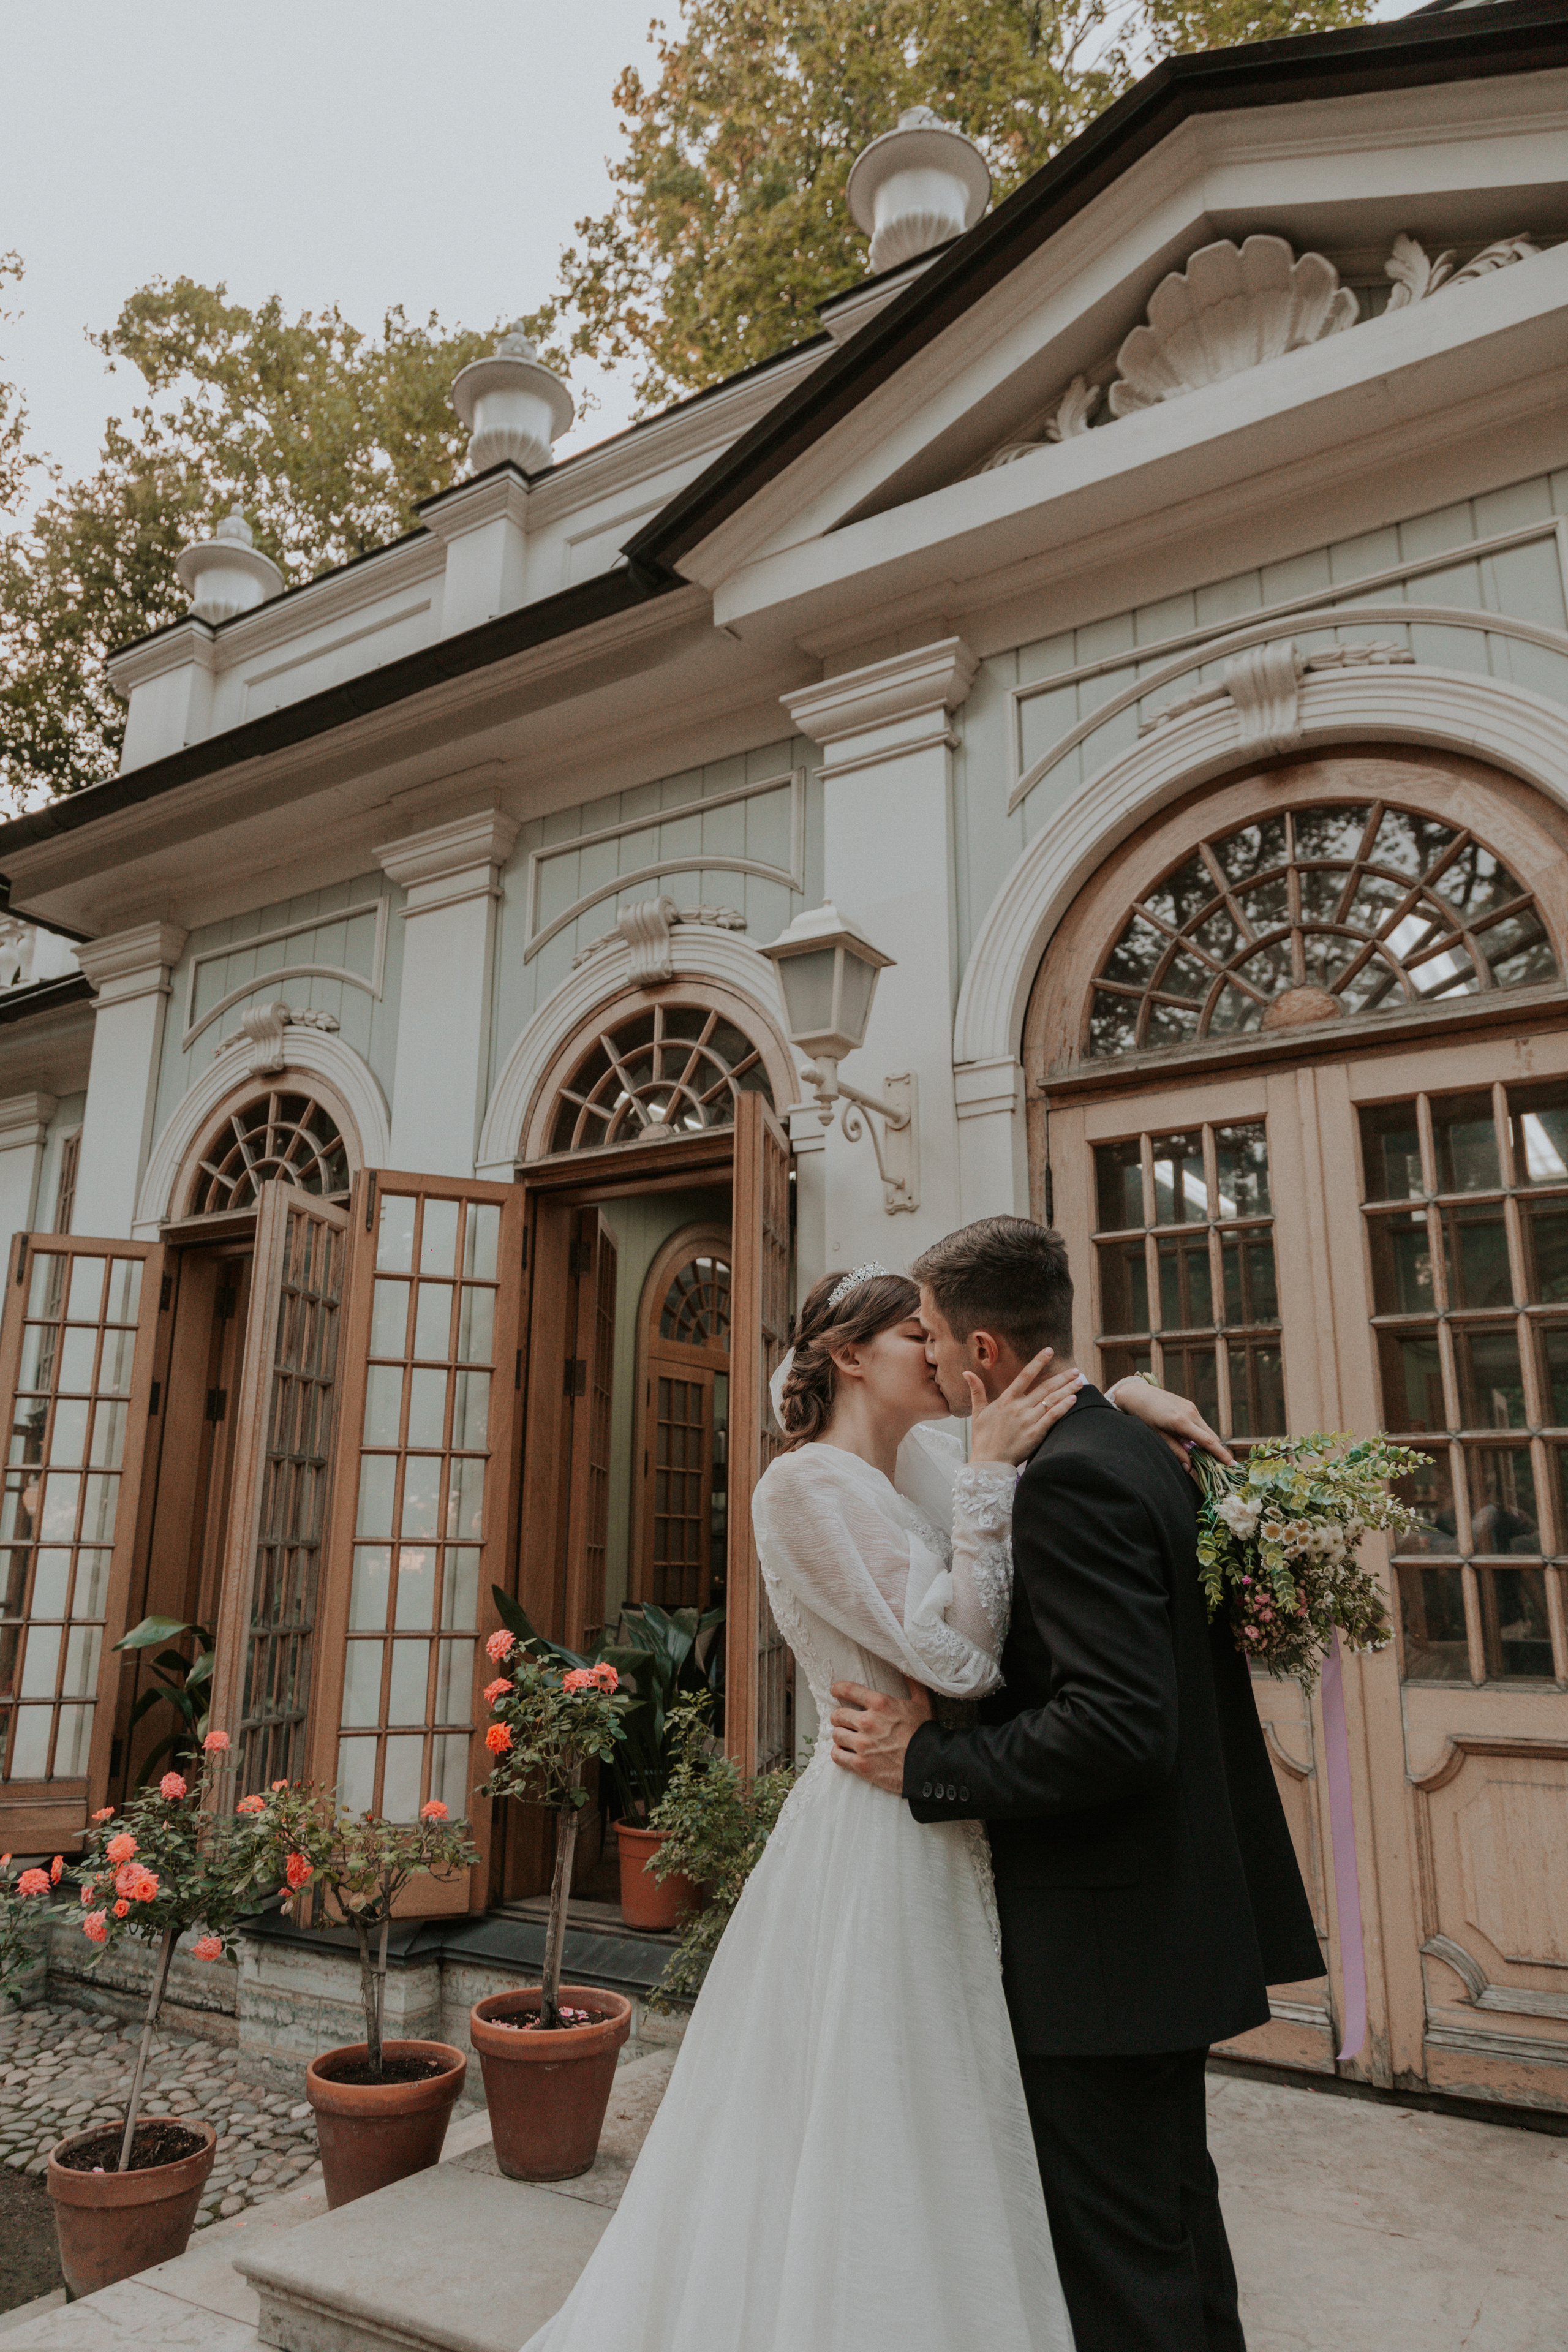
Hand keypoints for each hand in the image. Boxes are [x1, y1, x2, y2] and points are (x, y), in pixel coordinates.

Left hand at [829, 1678, 932, 1792]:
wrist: (929, 1765)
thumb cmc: (926, 1733)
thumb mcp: (922, 1703)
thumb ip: (912, 1684)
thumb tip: (907, 1668)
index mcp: (880, 1704)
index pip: (848, 1690)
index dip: (838, 1689)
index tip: (834, 1690)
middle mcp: (868, 1722)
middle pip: (838, 1715)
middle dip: (839, 1717)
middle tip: (844, 1721)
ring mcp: (863, 1744)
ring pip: (836, 1735)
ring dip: (840, 1735)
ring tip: (846, 1737)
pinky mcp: (861, 1764)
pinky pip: (837, 1755)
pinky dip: (839, 1753)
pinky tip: (844, 1752)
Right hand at [968, 1351, 1082, 1466]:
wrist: (989, 1462)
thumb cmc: (983, 1439)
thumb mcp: (977, 1413)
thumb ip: (976, 1391)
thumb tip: (966, 1372)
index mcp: (1006, 1400)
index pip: (1025, 1376)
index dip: (1038, 1362)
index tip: (1049, 1351)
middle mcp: (1019, 1407)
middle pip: (1044, 1387)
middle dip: (1061, 1377)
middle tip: (1074, 1370)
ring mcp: (1028, 1420)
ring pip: (1051, 1400)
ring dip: (1067, 1390)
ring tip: (1079, 1381)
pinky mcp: (1035, 1434)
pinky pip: (1053, 1417)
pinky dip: (1064, 1407)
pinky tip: (1073, 1399)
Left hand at [1109, 1376, 1234, 1467]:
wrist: (1137, 1393)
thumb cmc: (1143, 1416)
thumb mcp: (1157, 1436)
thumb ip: (1175, 1450)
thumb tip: (1189, 1468)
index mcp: (1181, 1422)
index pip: (1207, 1441)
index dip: (1221, 1454)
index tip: (1232, 1465)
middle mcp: (1190, 1413)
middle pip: (1211, 1437)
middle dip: (1217, 1452)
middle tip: (1219, 1468)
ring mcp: (1191, 1408)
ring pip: (1207, 1430)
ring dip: (1208, 1444)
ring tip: (1204, 1457)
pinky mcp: (1190, 1405)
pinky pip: (1201, 1424)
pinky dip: (1201, 1434)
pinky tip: (1193, 1442)